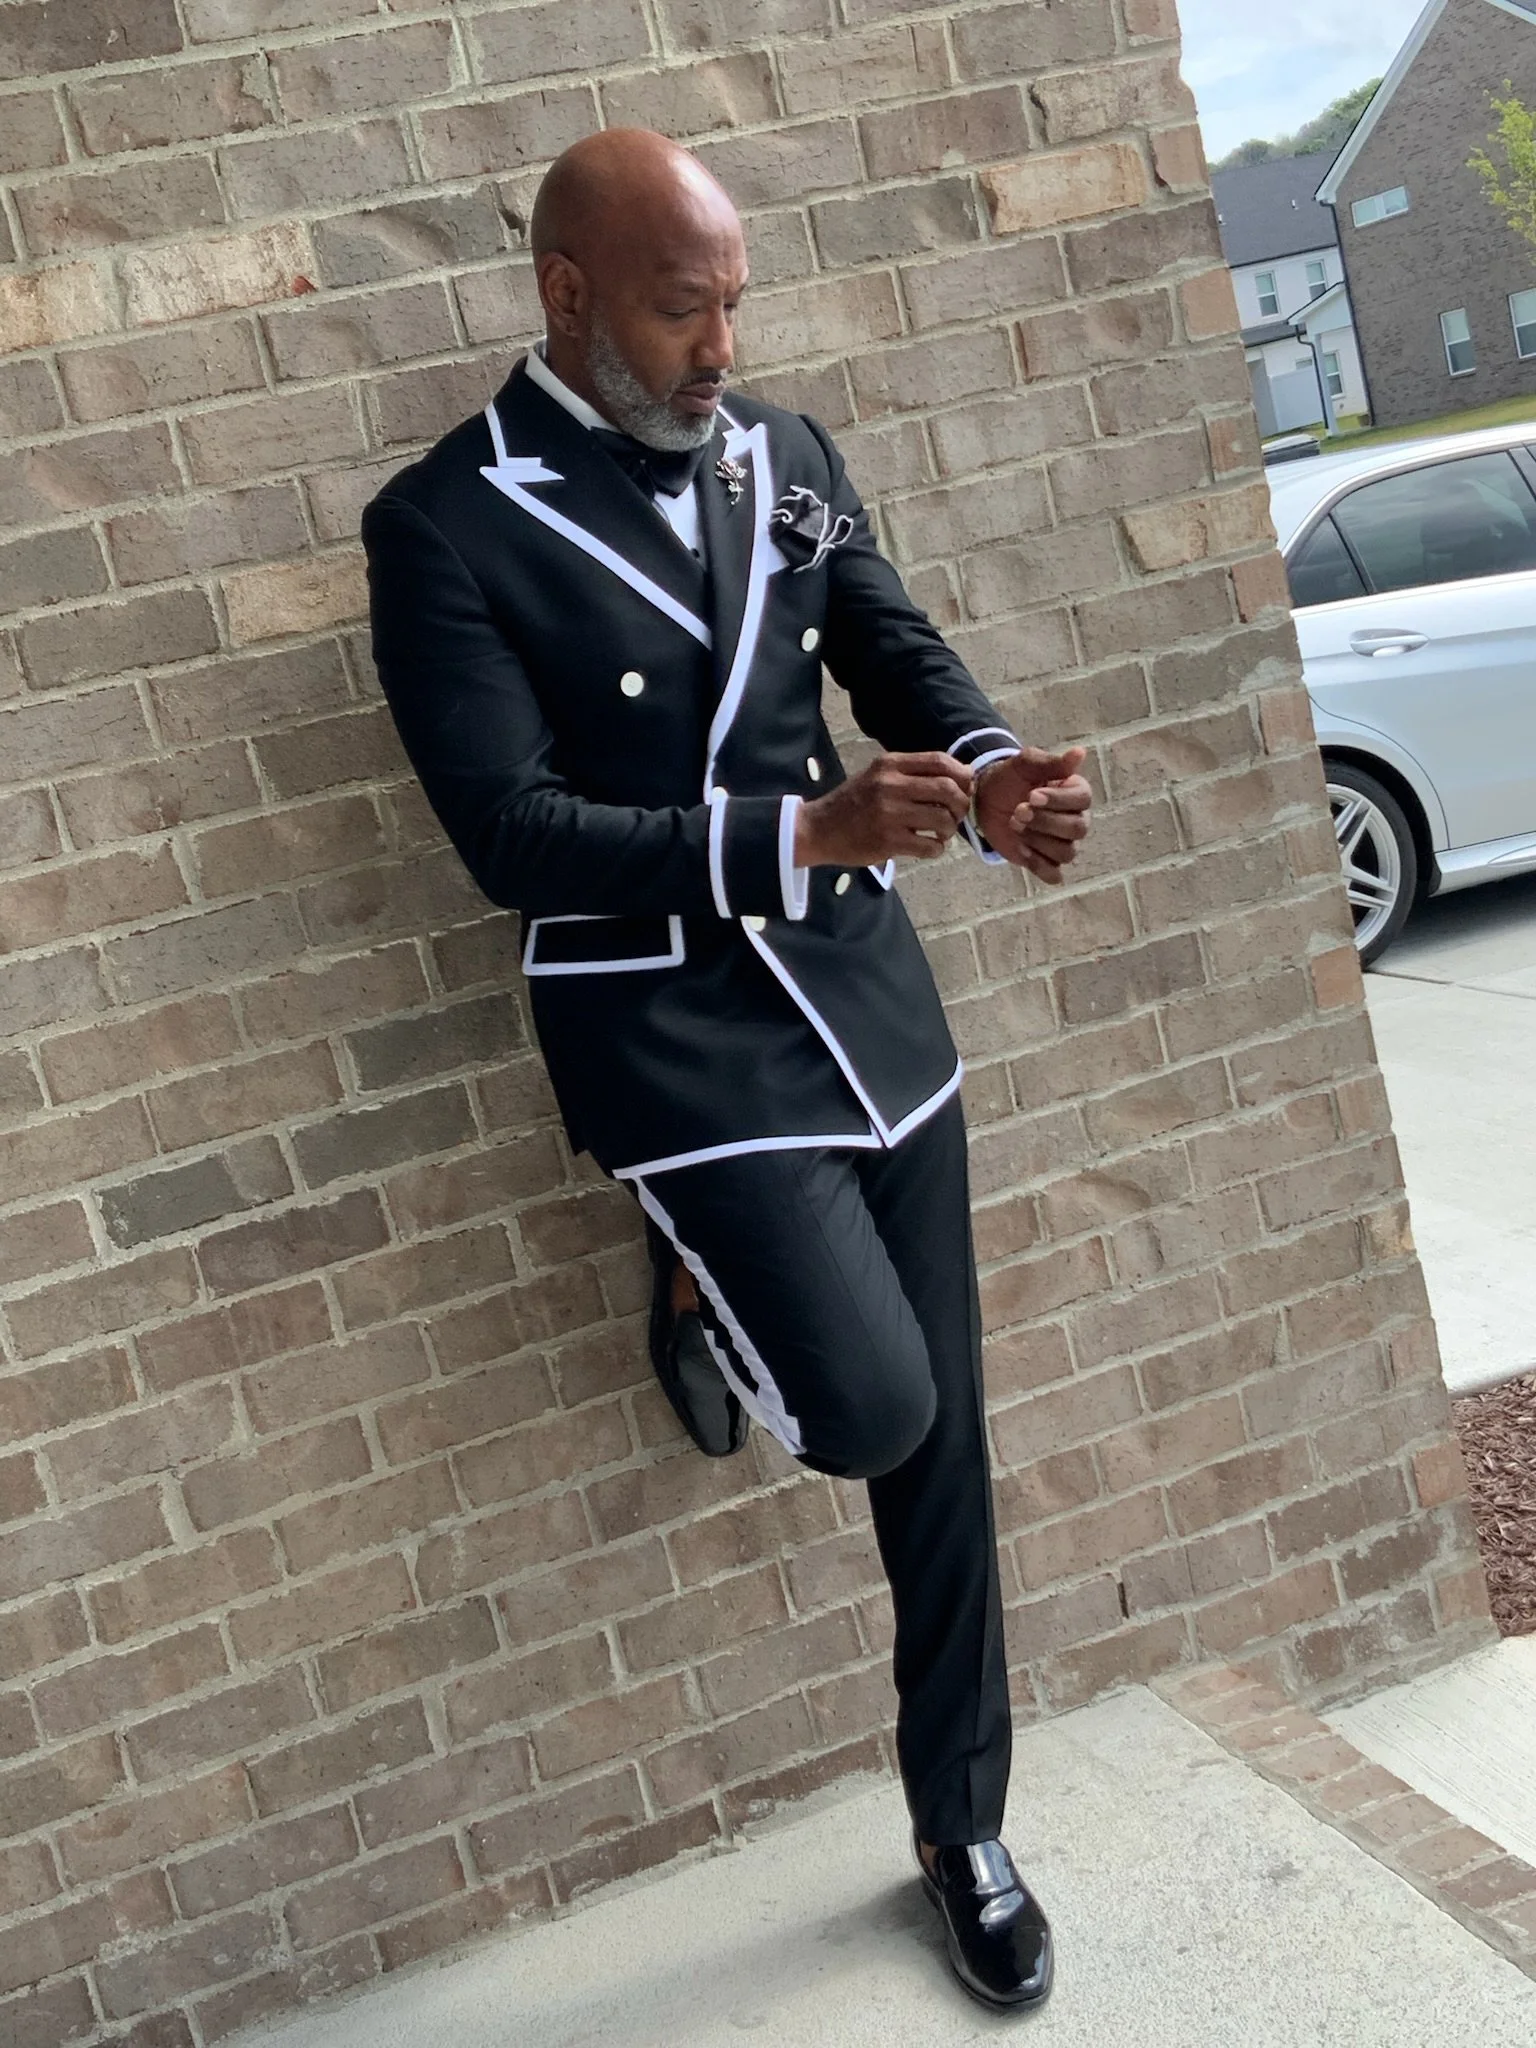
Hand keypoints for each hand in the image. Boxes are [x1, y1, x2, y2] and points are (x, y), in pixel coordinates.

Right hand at [795, 751, 970, 866]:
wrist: (818, 829)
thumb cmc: (853, 803)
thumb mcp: (877, 776)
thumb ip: (911, 773)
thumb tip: (959, 777)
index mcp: (890, 764)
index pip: (940, 761)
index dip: (963, 774)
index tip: (965, 788)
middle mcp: (890, 785)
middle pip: (948, 789)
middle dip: (961, 804)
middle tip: (956, 814)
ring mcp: (889, 813)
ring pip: (943, 819)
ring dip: (949, 829)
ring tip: (941, 833)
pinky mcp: (888, 841)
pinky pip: (929, 845)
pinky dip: (937, 848)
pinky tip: (928, 847)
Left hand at [973, 747, 1092, 883]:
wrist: (986, 799)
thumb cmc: (1011, 778)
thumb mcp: (1026, 764)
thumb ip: (1051, 763)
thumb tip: (1080, 753)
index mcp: (1076, 793)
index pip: (1082, 800)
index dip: (1057, 800)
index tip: (1032, 795)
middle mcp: (1076, 819)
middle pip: (1077, 829)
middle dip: (1044, 821)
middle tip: (1017, 811)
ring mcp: (1062, 843)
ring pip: (1066, 853)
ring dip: (1038, 840)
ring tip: (1015, 825)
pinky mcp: (1046, 862)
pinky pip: (1054, 875)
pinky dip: (1037, 864)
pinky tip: (1020, 847)